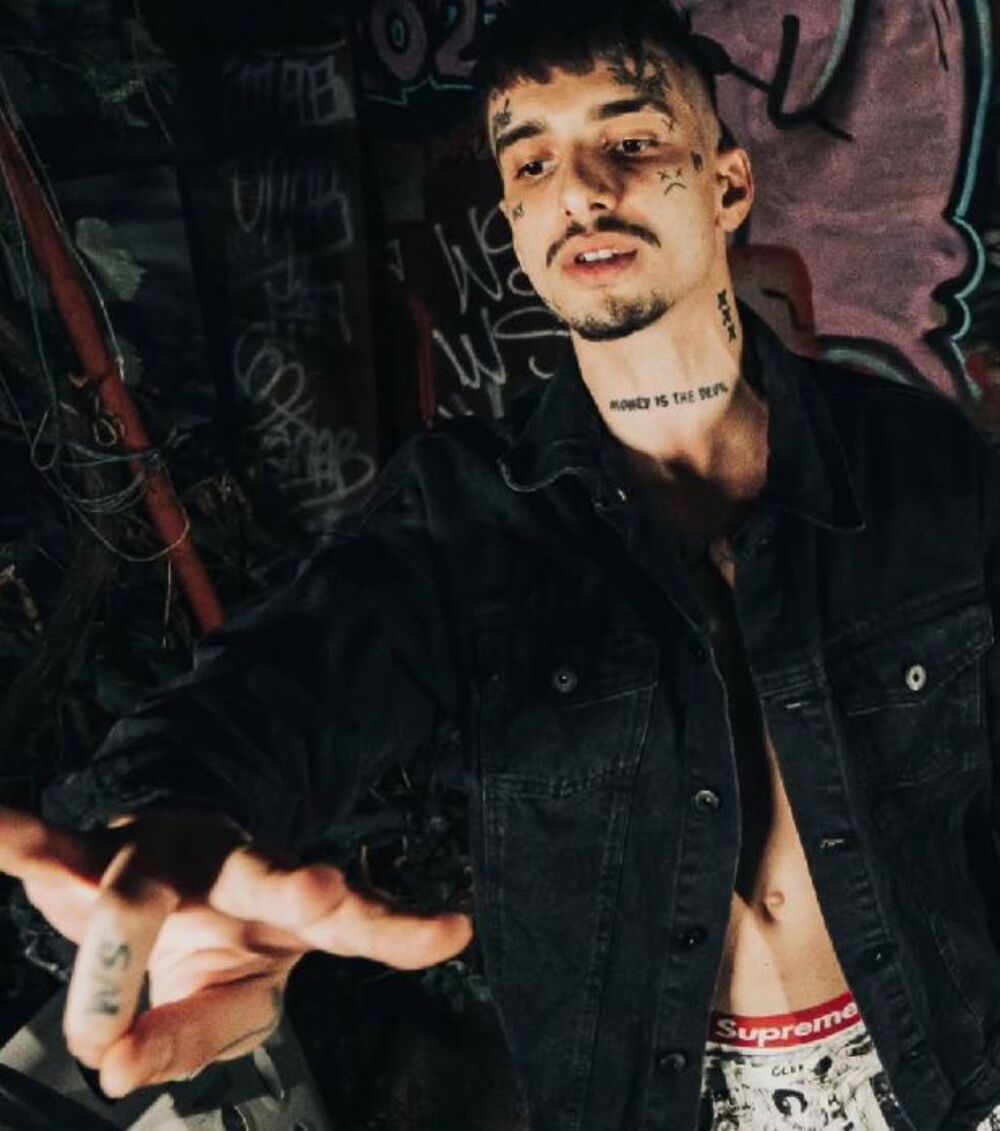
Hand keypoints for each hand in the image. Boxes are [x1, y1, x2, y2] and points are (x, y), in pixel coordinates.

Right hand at [0, 806, 472, 1096]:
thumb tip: (110, 1066)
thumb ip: (183, 1039)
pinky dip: (15, 841)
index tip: (455, 929)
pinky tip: (1, 827)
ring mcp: (159, 855)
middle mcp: (229, 867)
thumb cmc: (204, 946)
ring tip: (107, 886)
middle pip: (262, 876)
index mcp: (282, 902)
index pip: (352, 922)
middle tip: (323, 893)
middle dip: (291, 887)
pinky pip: (46, 850)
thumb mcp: (220, 1007)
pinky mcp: (88, 851)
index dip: (401, 929)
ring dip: (134, 896)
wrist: (155, 883)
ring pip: (146, 873)